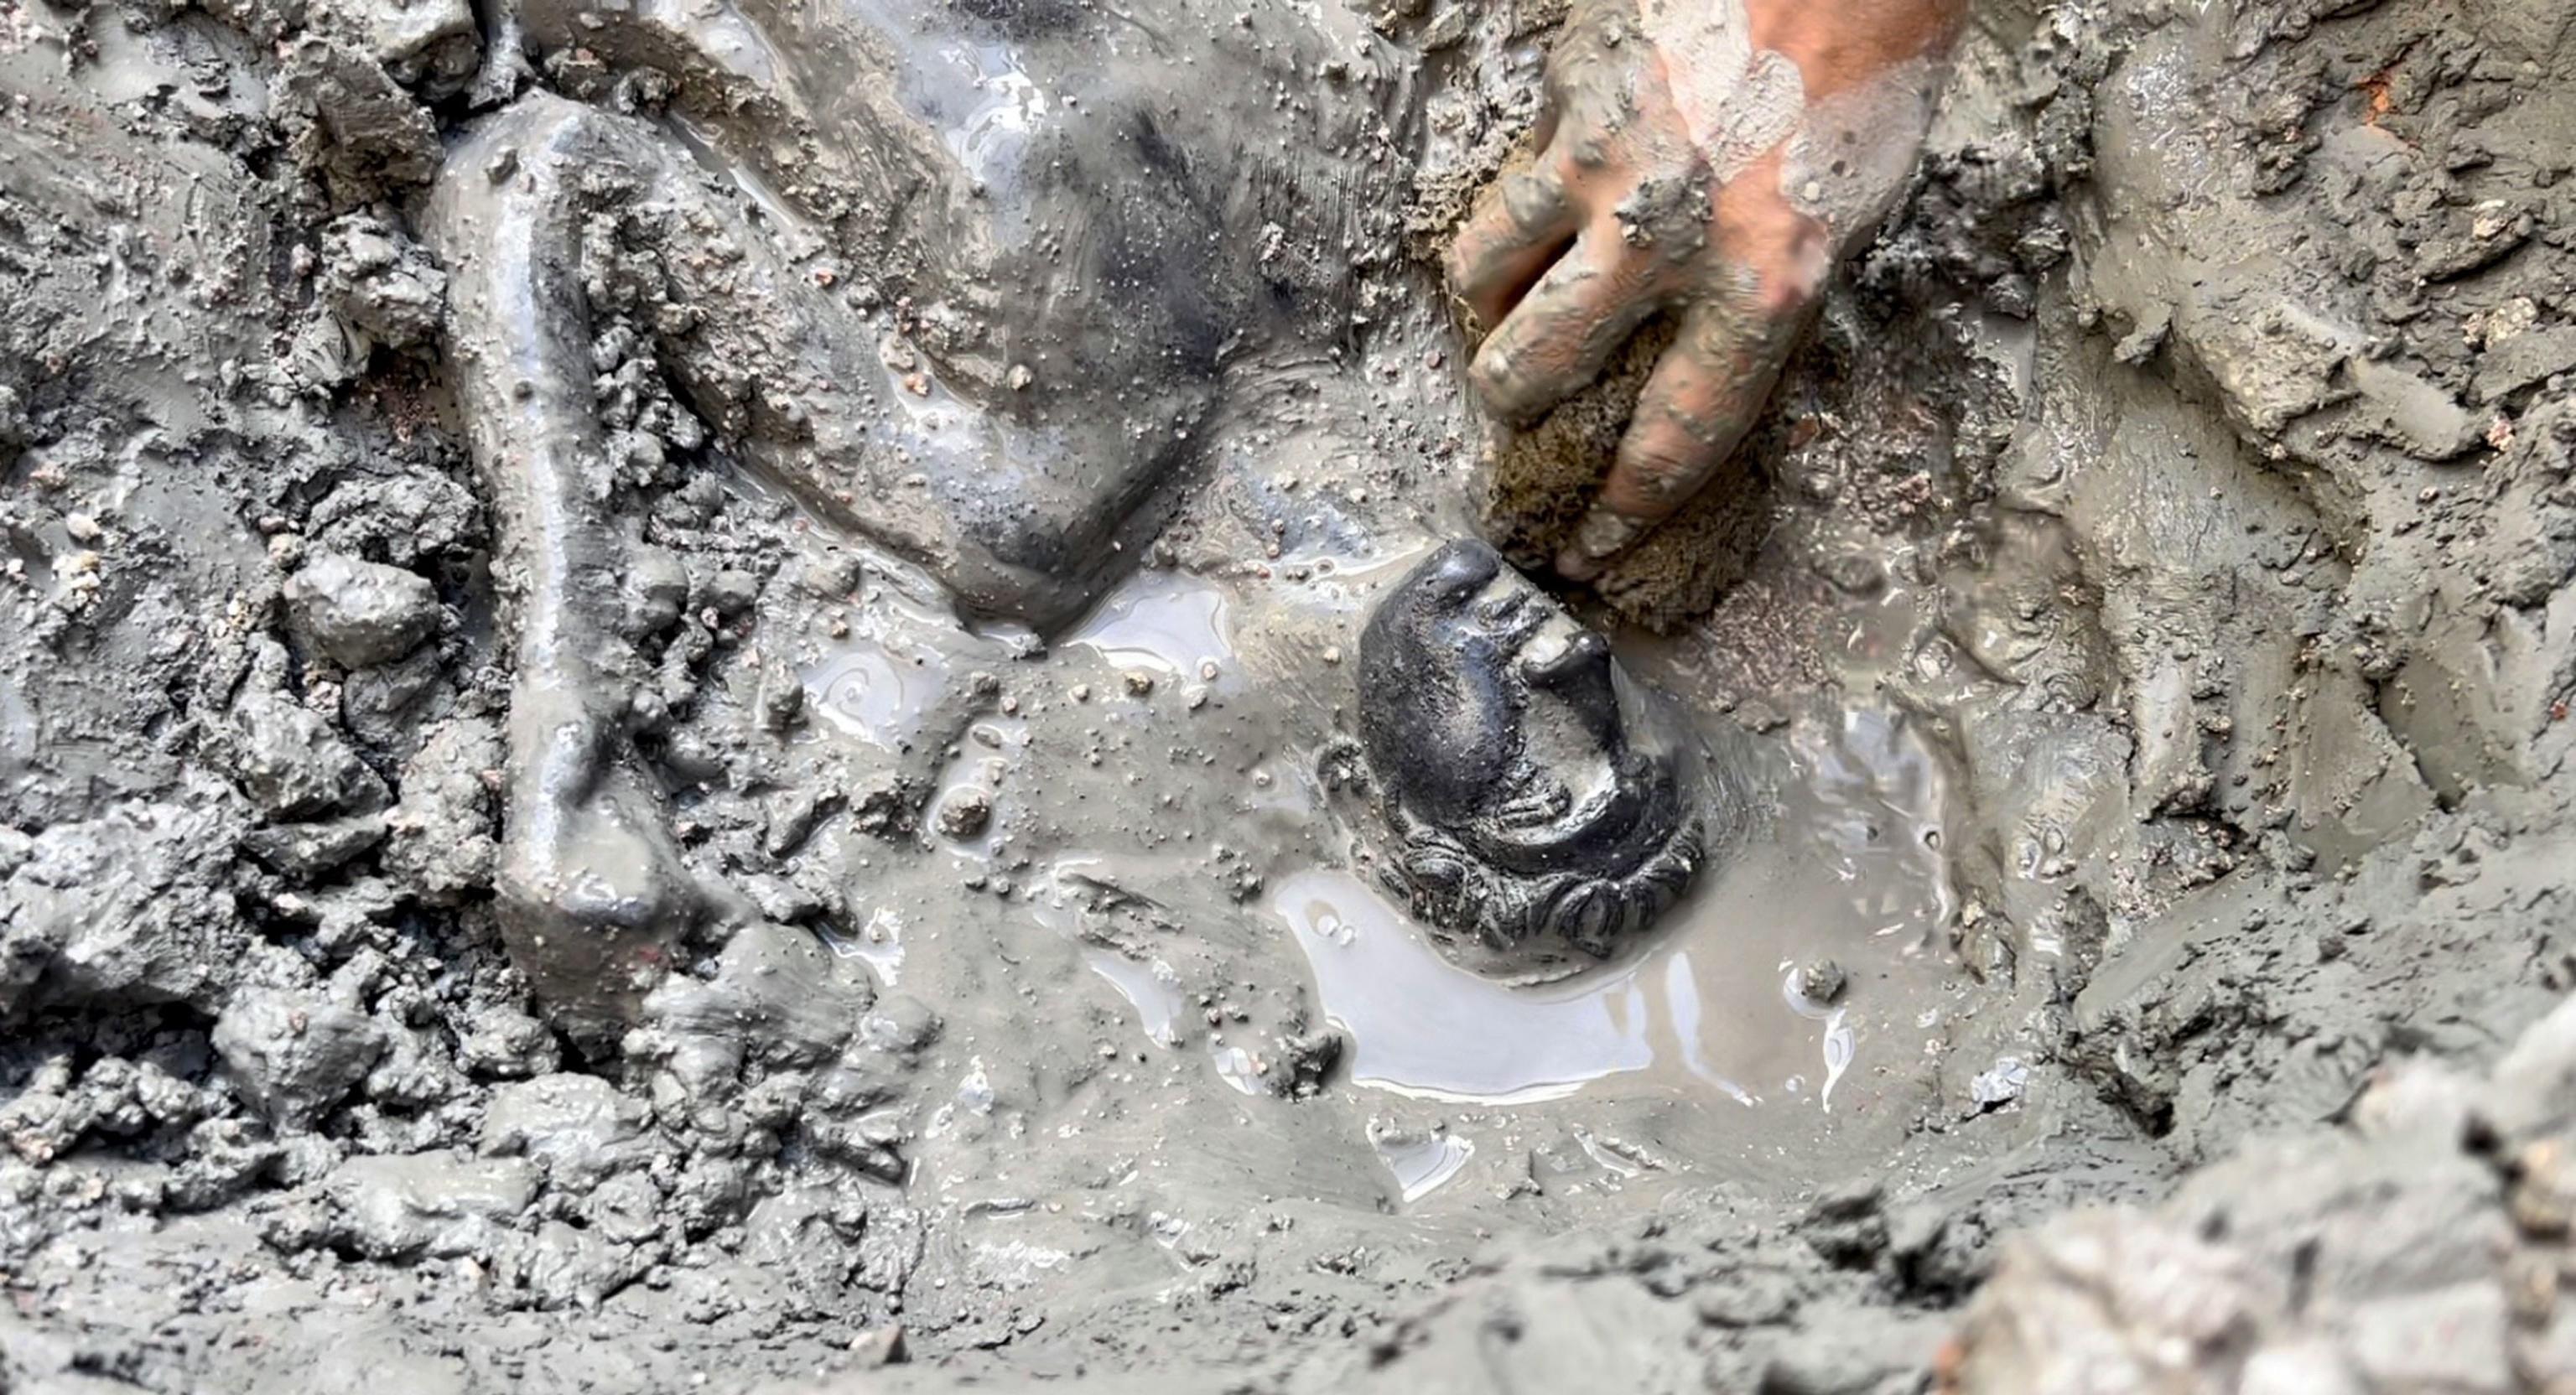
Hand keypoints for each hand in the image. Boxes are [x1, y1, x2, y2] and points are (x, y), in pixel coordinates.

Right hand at [1447, 0, 1964, 579]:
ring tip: (1495, 315)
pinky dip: (1523, 197)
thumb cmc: (1866, 88)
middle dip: (1511, 406)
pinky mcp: (1568, 92)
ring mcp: (1601, 159)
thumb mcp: (1846, 227)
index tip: (1590, 546)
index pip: (1670, 437)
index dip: (1622, 510)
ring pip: (1483, 270)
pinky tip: (1555, 196)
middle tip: (1514, 408)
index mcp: (1762, 283)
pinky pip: (1515, 169)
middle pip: (1534, 364)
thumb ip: (1764, 309)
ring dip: (1481, 310)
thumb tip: (1690, 383)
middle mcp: (1666, 234)